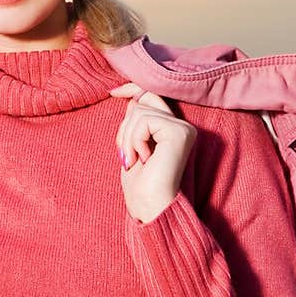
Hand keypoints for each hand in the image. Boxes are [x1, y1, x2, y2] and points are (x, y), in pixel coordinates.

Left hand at [108, 82, 197, 223]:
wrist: (149, 207)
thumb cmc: (140, 184)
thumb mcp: (133, 145)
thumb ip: (136, 122)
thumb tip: (131, 98)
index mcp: (173, 129)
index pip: (152, 95)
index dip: (132, 89)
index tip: (112, 92)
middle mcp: (183, 126)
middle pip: (143, 100)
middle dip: (124, 126)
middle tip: (125, 156)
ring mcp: (183, 128)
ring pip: (140, 110)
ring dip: (127, 138)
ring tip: (132, 160)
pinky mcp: (179, 133)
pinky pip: (144, 120)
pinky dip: (134, 140)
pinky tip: (142, 159)